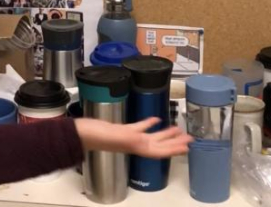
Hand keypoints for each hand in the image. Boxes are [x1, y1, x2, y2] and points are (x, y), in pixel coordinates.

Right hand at [74, 117, 192, 158]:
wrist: (81, 133)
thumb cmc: (96, 136)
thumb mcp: (117, 136)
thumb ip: (132, 138)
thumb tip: (146, 139)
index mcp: (136, 146)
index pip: (160, 151)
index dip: (174, 149)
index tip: (187, 146)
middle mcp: (135, 144)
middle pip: (160, 145)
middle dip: (175, 142)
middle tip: (189, 138)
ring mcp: (129, 137)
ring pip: (152, 136)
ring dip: (165, 134)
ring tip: (178, 130)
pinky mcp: (122, 129)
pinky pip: (140, 127)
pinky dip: (149, 124)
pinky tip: (155, 120)